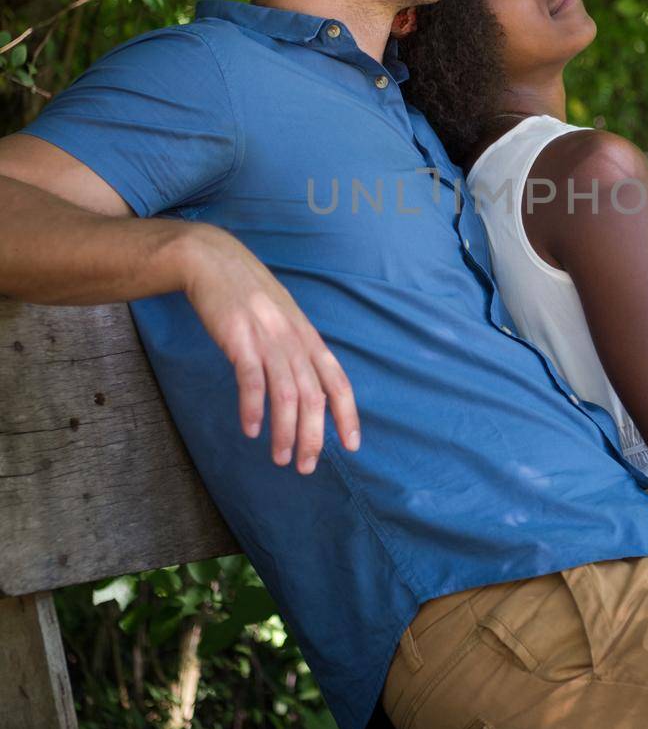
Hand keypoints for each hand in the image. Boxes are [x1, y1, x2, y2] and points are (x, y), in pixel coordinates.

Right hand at [178, 223, 359, 474]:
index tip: (352, 445)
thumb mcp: (284, 319)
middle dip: (314, 436)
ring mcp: (268, 338)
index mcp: (308, 338)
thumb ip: (297, 350)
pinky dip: (253, 408)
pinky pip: (251, 380)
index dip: (348, 414)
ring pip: (287, 394)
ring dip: (286, 431)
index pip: (338, 381)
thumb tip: (309, 387)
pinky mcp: (240, 339)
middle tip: (307, 466)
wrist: (214, 261)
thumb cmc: (249, 296)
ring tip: (281, 458)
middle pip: (314, 396)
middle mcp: (294, 340)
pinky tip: (251, 430)